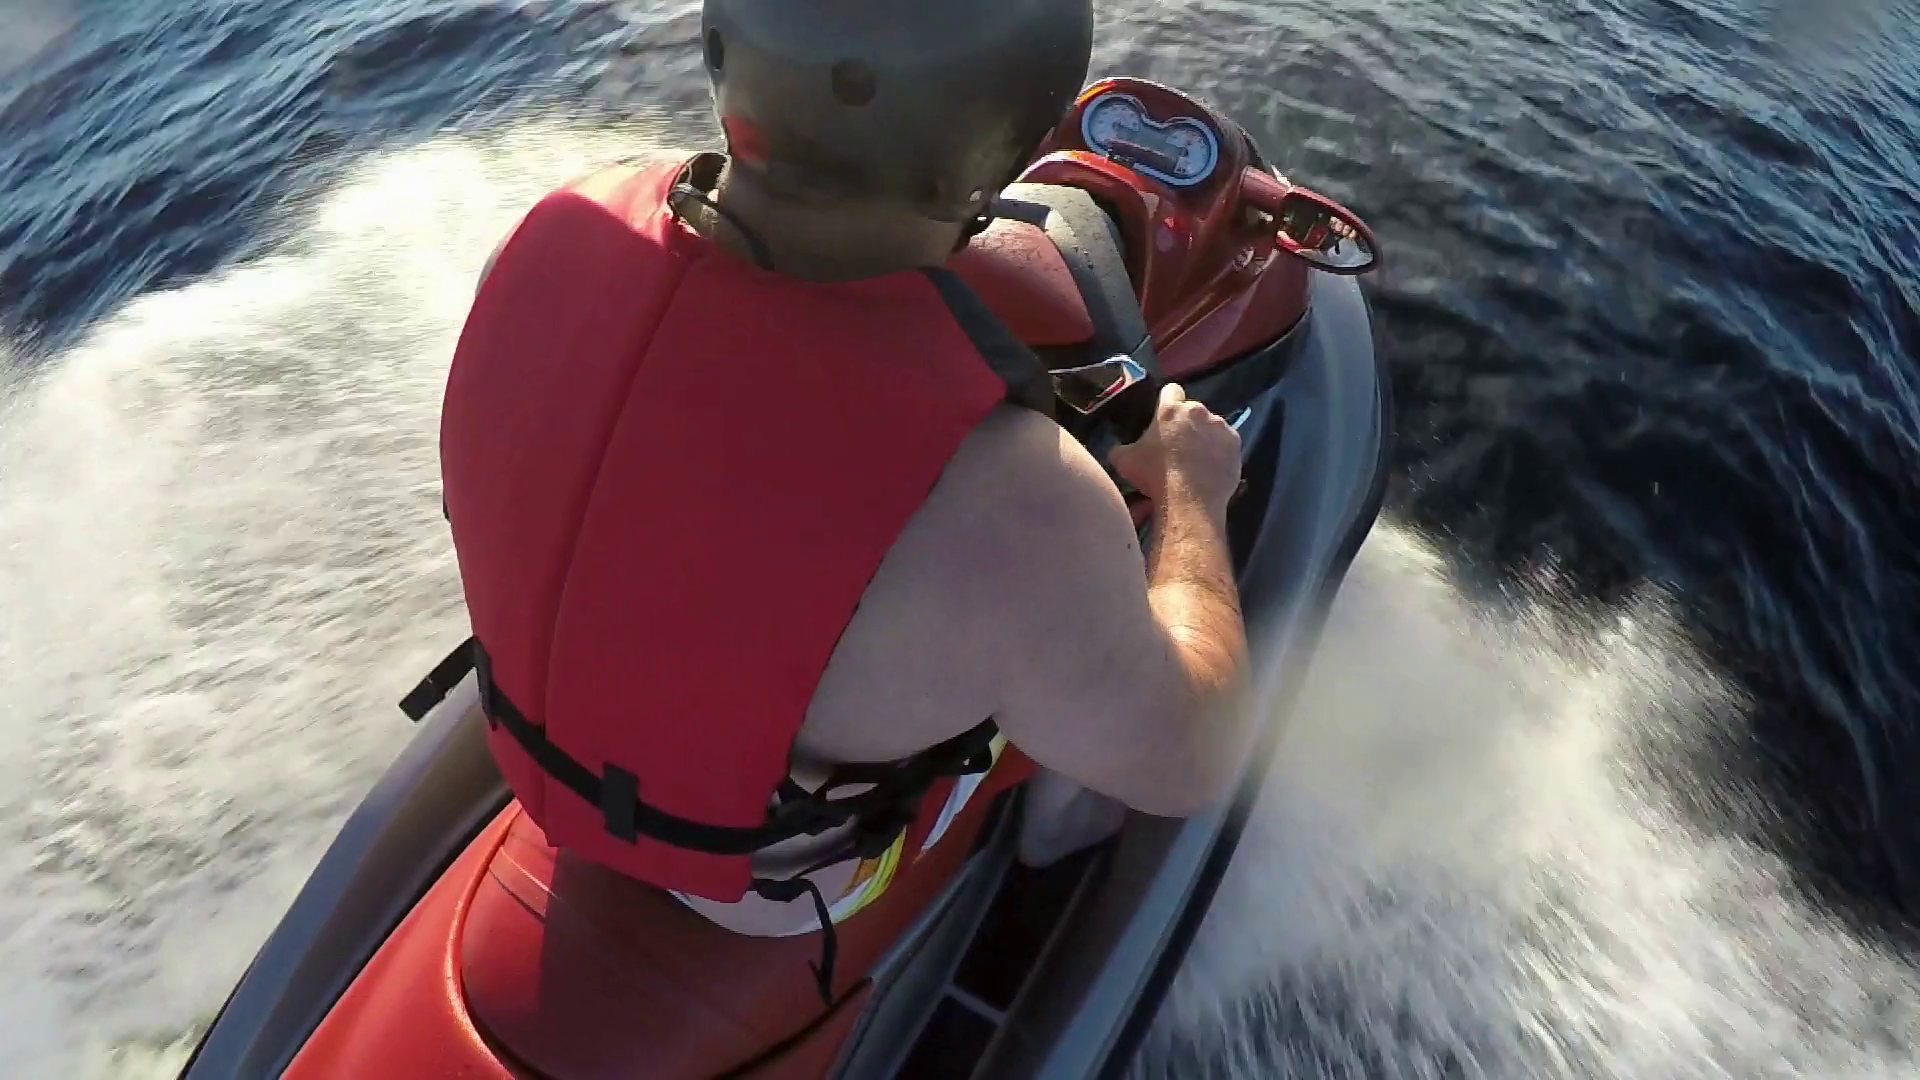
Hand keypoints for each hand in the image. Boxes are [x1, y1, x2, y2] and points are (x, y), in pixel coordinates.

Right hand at [1108, 383, 1241, 517]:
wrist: (1190, 500)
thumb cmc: (1155, 476)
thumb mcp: (1124, 461)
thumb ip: (1121, 448)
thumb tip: (1119, 450)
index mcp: (1170, 409)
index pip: (1171, 391)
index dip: (1167, 403)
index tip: (1164, 419)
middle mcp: (1198, 411)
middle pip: (1192, 411)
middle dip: (1186, 424)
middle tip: (1178, 446)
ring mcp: (1220, 426)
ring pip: (1211, 426)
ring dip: (1205, 437)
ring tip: (1197, 461)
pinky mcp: (1235, 443)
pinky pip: (1226, 443)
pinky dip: (1220, 452)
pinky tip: (1211, 468)